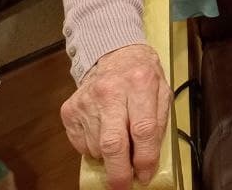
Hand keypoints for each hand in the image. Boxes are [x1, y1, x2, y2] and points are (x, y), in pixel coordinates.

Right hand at [61, 43, 170, 189]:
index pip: (143, 130)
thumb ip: (158, 123)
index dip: (145, 158)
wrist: (115, 54)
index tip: (145, 174)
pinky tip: (103, 134)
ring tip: (119, 143)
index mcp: (140, 83)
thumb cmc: (142, 76)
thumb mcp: (162, 91)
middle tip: (123, 185)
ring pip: (96, 147)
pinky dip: (94, 149)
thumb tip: (148, 160)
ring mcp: (86, 101)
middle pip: (113, 143)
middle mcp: (110, 91)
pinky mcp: (69, 110)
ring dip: (109, 157)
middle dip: (119, 172)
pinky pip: (81, 144)